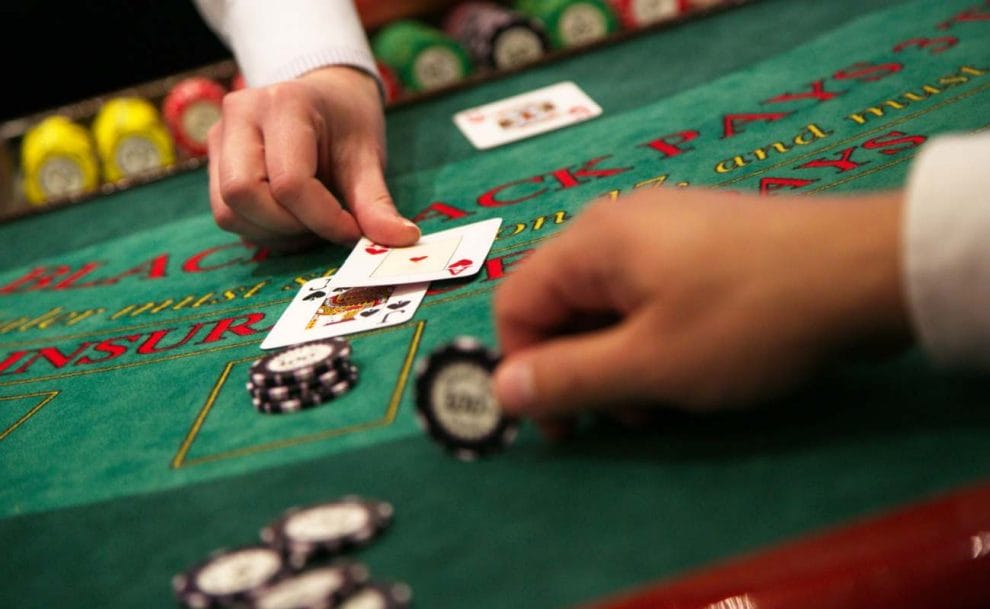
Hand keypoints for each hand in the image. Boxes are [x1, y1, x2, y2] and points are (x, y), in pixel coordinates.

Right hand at [207, 66, 419, 249]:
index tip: (353, 231)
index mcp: (283, 104)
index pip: (290, 182)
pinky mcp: (214, 162)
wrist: (325, 98)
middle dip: (289, 227)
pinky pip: (227, 214)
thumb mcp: (368, 157)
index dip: (324, 219)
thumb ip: (377, 203)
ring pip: (228, 212)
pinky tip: (291, 220)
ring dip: (273, 234)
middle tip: (325, 226)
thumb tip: (401, 240)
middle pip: (243, 195)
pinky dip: (261, 231)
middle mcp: (240, 115)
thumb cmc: (347, 123)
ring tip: (310, 223)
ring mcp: (220, 137)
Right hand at [492, 188, 911, 435]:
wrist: (865, 272)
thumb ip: (567, 379)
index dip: (524, 368)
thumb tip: (501, 389)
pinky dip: (655, 337)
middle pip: (564, 303)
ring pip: (610, 304)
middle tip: (628, 417)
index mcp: (592, 242)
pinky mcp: (704, 240)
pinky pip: (651, 293)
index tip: (563, 424)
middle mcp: (618, 223)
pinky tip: (696, 363)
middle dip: (581, 369)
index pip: (516, 303)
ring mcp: (665, 226)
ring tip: (668, 398)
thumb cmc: (745, 321)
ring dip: (621, 361)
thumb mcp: (649, 366)